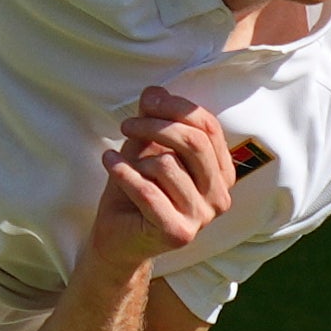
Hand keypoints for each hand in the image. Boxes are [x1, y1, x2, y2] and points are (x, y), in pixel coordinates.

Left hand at [91, 87, 235, 269]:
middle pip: (194, 143)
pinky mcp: (178, 233)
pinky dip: (123, 172)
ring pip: (168, 165)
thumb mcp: (146, 148)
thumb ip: (155, 121)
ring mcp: (202, 217)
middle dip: (155, 126)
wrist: (119, 238)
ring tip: (122, 164)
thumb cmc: (136, 190)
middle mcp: (219, 196)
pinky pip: (147, 191)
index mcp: (221, 173)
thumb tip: (155, 91)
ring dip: (136, 158)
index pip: (208, 128)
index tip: (148, 101)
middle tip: (127, 125)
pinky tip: (108, 162)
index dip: (178, 107)